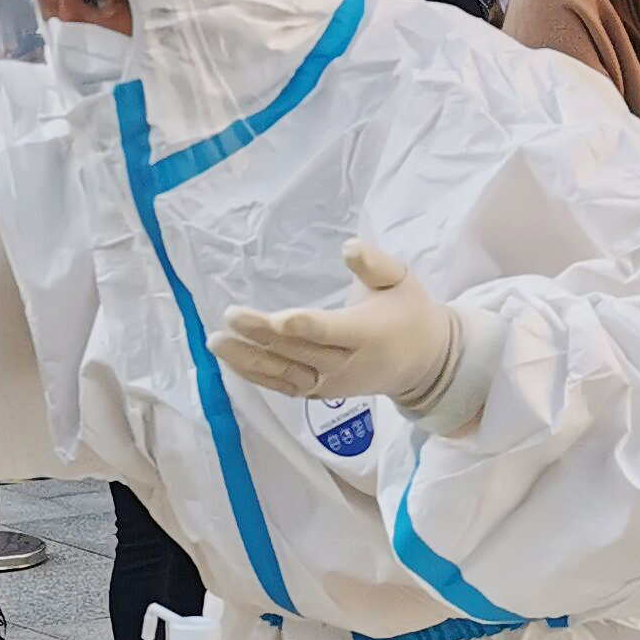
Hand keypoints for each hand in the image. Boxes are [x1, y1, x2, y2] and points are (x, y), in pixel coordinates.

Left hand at [209, 241, 459, 411]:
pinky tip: (230, 360)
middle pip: (300, 351)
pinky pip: (284, 386)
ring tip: (215, 342)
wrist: (423, 364)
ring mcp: (331, 383)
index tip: (277, 319)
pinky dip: (256, 375)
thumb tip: (348, 246)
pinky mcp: (319, 393)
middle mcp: (347, 364)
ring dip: (249, 360)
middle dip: (263, 336)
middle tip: (230, 317)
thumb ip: (375, 265)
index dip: (304, 327)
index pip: (331, 331)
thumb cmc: (408, 313)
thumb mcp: (402, 281)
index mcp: (369, 333)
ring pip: (286, 374)